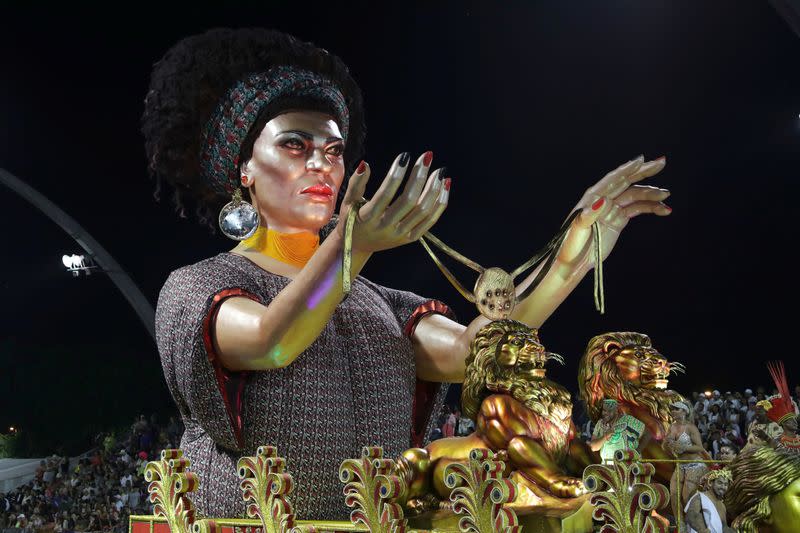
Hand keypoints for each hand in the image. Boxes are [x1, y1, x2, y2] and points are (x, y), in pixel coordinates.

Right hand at [338, 152, 448, 252]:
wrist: (357, 246)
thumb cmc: (351, 219)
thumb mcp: (347, 202)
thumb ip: (355, 183)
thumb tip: (365, 164)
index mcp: (368, 218)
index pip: (385, 194)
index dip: (396, 174)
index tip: (405, 156)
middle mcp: (386, 228)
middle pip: (409, 201)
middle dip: (419, 177)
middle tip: (426, 157)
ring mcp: (400, 235)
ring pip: (423, 211)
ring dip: (434, 189)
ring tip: (439, 171)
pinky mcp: (410, 238)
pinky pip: (430, 221)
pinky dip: (440, 203)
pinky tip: (444, 186)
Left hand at [556, 155, 670, 270]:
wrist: (574, 262)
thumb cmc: (569, 245)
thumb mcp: (576, 229)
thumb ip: (588, 215)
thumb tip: (602, 202)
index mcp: (592, 198)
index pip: (612, 180)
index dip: (627, 169)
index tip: (641, 160)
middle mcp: (603, 200)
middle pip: (626, 182)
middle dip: (643, 172)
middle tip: (661, 163)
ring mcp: (612, 210)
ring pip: (635, 196)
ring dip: (651, 194)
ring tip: (666, 195)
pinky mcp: (619, 220)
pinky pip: (637, 210)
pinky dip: (651, 208)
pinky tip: (663, 210)